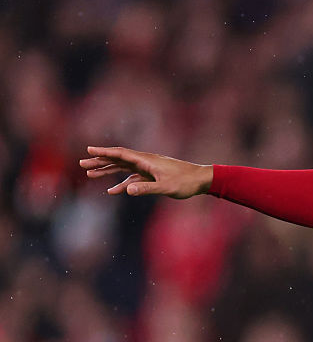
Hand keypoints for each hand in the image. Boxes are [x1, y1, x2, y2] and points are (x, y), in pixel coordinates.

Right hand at [80, 146, 212, 198]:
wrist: (201, 180)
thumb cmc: (185, 182)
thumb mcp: (166, 187)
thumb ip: (147, 188)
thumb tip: (127, 190)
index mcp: (146, 160)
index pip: (121, 154)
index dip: (104, 152)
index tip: (88, 150)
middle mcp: (145, 161)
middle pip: (118, 159)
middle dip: (100, 161)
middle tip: (82, 163)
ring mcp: (148, 168)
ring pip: (123, 168)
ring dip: (107, 170)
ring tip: (90, 174)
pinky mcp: (152, 175)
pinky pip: (132, 178)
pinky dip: (121, 183)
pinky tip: (112, 191)